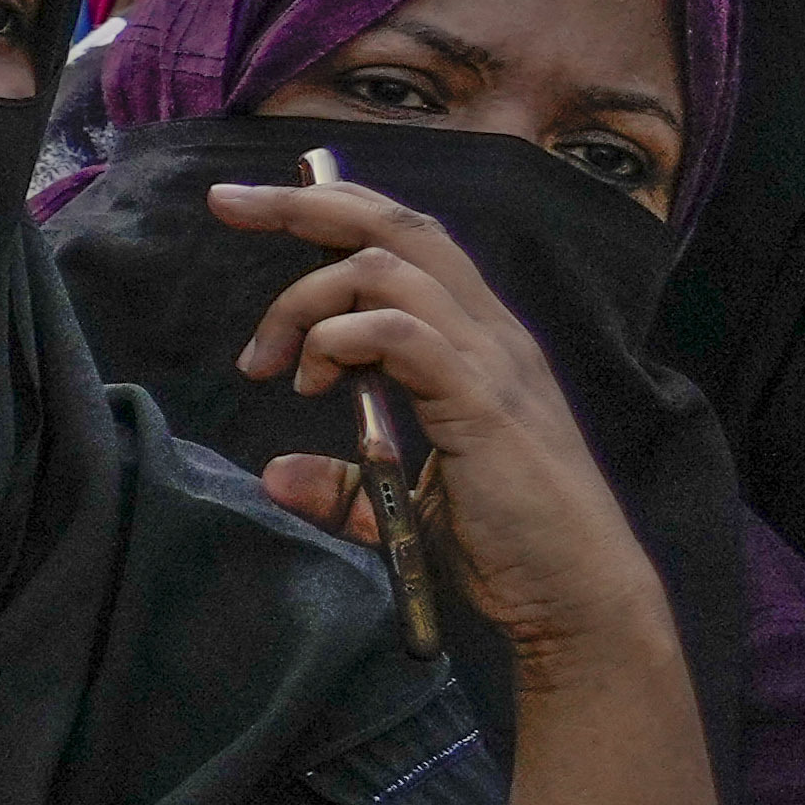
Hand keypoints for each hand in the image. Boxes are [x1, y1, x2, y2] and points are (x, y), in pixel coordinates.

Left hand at [202, 170, 675, 674]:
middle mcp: (492, 335)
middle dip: (303, 204)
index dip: (331, 207)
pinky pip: (404, 334)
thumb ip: (344, 482)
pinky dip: (342, 340)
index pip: (408, 239)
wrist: (578, 600)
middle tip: (225, 207)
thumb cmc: (505, 549)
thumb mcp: (404, 504)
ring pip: (388, 272)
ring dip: (307, 301)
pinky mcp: (484, 406)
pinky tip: (314, 380)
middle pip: (397, 228)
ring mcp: (493, 365)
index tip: (246, 205)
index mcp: (479, 340)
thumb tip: (276, 475)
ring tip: (271, 362)